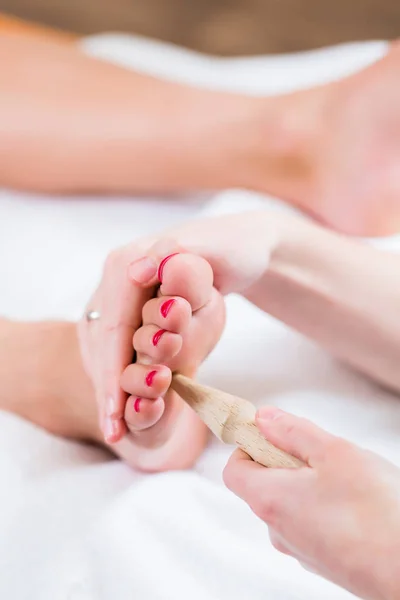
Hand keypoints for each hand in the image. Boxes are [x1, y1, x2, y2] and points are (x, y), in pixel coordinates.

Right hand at [78, 209, 282, 444]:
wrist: (233, 250)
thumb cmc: (228, 251)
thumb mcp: (211, 250)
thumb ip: (175, 259)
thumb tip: (137, 271)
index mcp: (126, 262)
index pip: (113, 323)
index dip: (113, 366)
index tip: (116, 407)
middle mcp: (114, 282)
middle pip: (104, 341)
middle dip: (109, 386)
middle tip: (114, 430)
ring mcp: (116, 300)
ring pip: (107, 350)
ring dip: (111, 389)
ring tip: (116, 429)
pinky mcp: (126, 315)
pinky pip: (118, 351)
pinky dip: (120, 382)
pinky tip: (121, 414)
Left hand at [224, 407, 399, 599]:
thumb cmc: (376, 511)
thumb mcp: (333, 452)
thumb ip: (292, 431)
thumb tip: (262, 418)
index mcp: (269, 500)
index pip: (234, 469)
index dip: (249, 446)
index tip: (274, 434)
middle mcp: (277, 530)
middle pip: (264, 485)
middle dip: (288, 462)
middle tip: (324, 456)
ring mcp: (300, 550)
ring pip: (291, 504)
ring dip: (310, 485)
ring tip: (347, 483)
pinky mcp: (324, 562)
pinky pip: (312, 524)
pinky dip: (325, 508)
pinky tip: (357, 506)